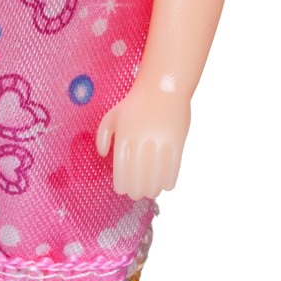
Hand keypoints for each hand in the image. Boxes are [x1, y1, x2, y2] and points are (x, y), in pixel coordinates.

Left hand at [94, 83, 191, 200]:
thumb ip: (103, 135)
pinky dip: (169, 180)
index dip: (122, 184)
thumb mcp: (113, 114)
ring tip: (150, 192)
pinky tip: (166, 185)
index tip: (122, 190)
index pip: (122, 169)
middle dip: (136, 190)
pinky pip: (174, 167)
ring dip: (153, 188)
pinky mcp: (177, 141)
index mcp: (125, 135)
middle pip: (139, 175)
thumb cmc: (135, 103)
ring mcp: (161, 141)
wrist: (163, 86)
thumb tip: (103, 155)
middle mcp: (142, 140)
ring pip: (156, 174)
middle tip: (136, 194)